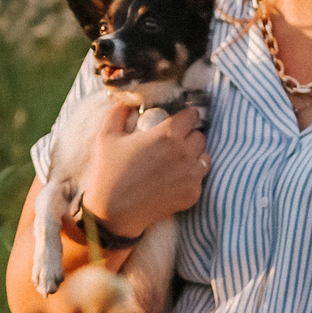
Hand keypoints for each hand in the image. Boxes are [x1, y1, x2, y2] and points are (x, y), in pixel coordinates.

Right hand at [79, 102, 207, 239]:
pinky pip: (200, 178)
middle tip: (174, 142)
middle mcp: (184, 153)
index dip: (185, 115)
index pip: (192, 115)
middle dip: (189, 136)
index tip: (179, 119)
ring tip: (177, 160)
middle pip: (200, 135)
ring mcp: (191, 175)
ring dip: (194, 155)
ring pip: (205, 156)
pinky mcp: (193, 194)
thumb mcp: (106, 136)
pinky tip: (174, 179)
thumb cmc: (108, 172)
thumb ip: (118, 112)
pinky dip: (191, 176)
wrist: (114, 213)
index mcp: (167, 135)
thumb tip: (125, 100)